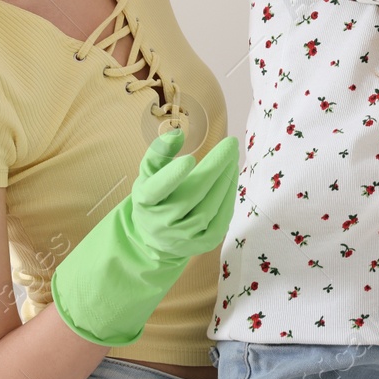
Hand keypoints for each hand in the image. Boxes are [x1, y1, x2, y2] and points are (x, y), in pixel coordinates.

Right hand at [49, 128, 239, 346]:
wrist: (155, 237)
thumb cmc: (154, 196)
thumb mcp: (148, 173)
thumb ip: (158, 152)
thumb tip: (176, 133)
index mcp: (145, 202)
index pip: (156, 190)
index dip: (171, 177)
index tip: (189, 159)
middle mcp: (162, 223)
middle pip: (192, 196)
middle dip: (214, 168)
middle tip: (230, 145)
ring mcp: (182, 237)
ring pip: (209, 208)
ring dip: (225, 181)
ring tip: (232, 160)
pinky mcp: (202, 245)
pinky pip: (221, 220)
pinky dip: (229, 199)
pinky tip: (231, 180)